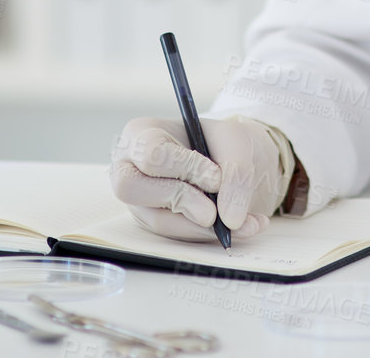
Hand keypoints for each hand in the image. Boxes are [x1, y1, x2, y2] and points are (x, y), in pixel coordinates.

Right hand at [109, 115, 292, 241]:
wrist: (229, 161)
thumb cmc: (221, 142)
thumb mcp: (235, 141)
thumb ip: (236, 172)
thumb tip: (230, 219)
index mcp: (141, 133)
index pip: (150, 154)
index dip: (184, 168)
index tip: (216, 178)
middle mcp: (129, 167)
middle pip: (130, 188)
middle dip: (179, 199)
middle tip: (213, 211)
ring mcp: (138, 199)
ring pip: (157, 220)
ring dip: (202, 225)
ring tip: (240, 223)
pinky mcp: (154, 222)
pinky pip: (175, 236)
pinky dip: (209, 234)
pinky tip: (241, 227)